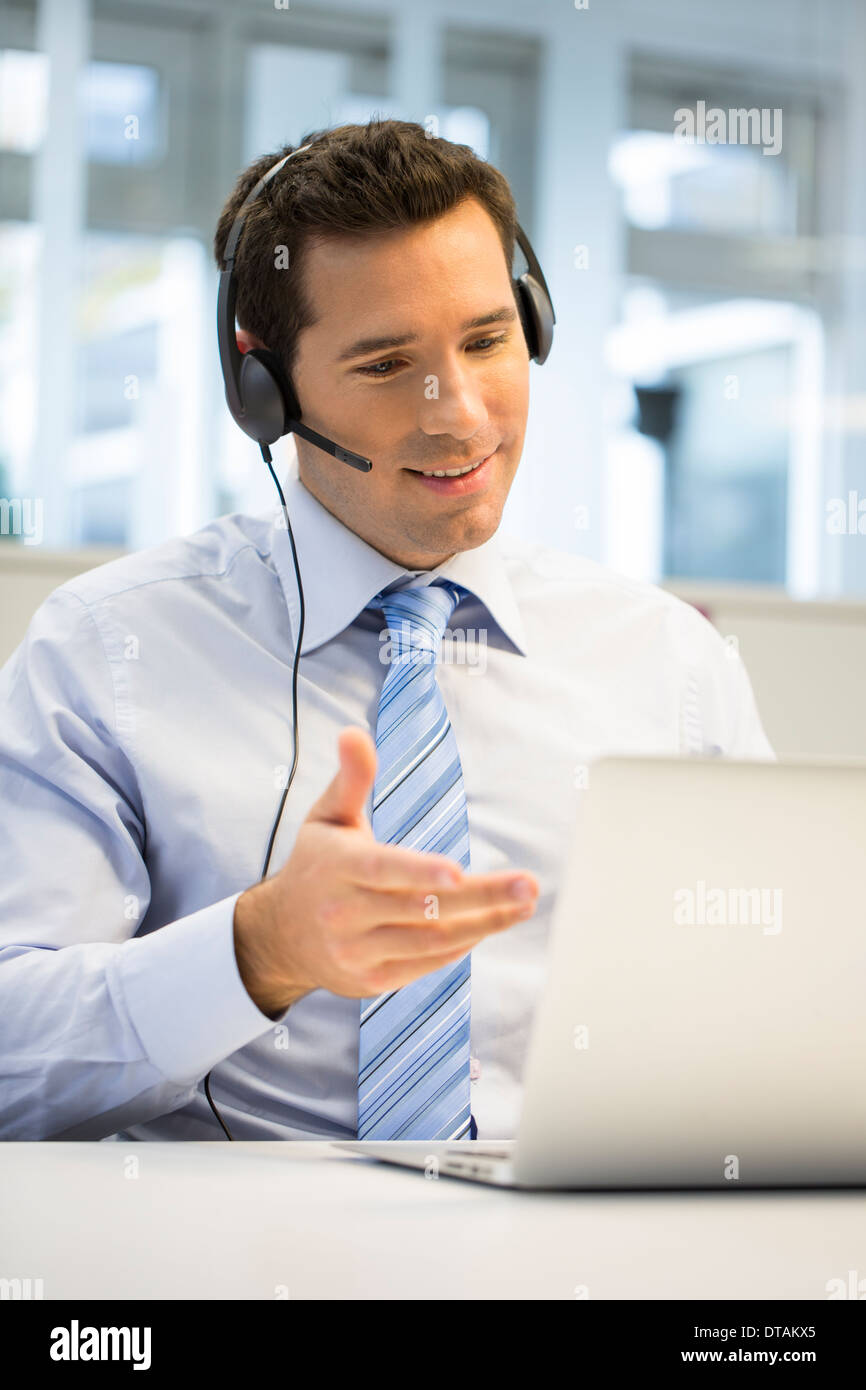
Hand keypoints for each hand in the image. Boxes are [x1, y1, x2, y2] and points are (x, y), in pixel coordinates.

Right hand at [233, 725, 538, 1015]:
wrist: (281, 935)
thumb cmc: (316, 865)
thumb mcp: (326, 816)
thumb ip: (351, 778)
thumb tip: (354, 732)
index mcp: (336, 867)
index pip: (382, 870)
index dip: (420, 872)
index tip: (459, 872)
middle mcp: (344, 913)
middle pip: (421, 908)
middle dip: (482, 899)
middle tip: (528, 885)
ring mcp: (357, 951)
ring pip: (430, 941)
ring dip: (484, 925)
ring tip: (524, 904)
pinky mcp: (372, 980)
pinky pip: (426, 964)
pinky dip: (461, 945)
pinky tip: (490, 924)